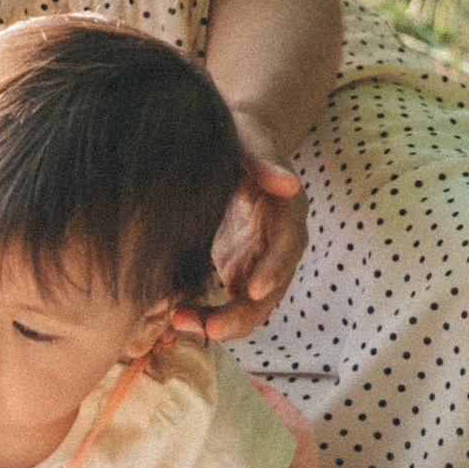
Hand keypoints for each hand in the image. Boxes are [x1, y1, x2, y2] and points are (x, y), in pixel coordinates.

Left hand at [172, 136, 306, 344]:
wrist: (233, 148)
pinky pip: (232, 303)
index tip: (254, 289)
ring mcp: (261, 261)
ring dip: (224, 322)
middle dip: (245, 312)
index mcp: (287, 211)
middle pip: (273, 288)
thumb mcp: (247, 138)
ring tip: (181, 323)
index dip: (274, 268)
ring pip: (253, 305)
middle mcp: (280, 243)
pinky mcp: (241, 269)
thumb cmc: (239, 137)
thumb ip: (263, 158)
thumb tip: (288, 184)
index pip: (289, 245)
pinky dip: (210, 315)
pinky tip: (179, 317)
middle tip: (210, 329)